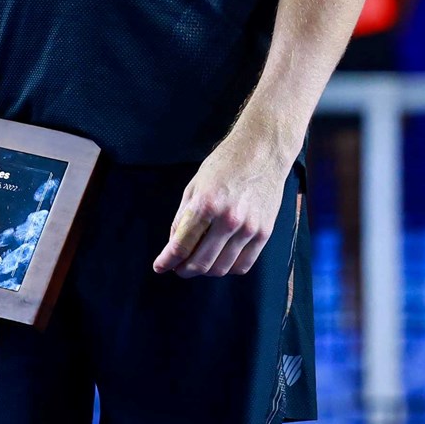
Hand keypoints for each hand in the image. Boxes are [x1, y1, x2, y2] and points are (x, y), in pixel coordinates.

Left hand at [153, 132, 291, 277]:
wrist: (262, 152)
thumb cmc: (224, 165)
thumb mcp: (194, 185)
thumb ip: (183, 217)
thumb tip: (174, 245)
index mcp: (205, 204)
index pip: (181, 244)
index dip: (167, 260)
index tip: (159, 267)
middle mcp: (227, 220)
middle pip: (201, 262)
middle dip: (184, 270)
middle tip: (177, 268)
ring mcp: (248, 229)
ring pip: (222, 268)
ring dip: (205, 271)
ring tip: (197, 263)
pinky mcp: (264, 233)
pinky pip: (244, 265)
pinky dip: (228, 268)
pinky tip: (219, 260)